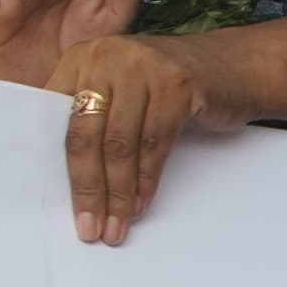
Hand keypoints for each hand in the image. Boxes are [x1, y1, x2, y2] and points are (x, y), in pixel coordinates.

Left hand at [47, 31, 246, 243]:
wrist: (236, 65)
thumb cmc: (165, 87)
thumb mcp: (119, 89)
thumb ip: (88, 117)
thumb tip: (60, 179)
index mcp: (80, 59)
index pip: (53, 119)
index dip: (50, 165)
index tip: (52, 206)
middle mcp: (107, 57)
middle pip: (85, 135)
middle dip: (87, 189)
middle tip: (88, 228)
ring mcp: (143, 68)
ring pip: (120, 144)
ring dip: (118, 194)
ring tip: (115, 227)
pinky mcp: (178, 84)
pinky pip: (154, 143)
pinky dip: (146, 180)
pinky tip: (141, 204)